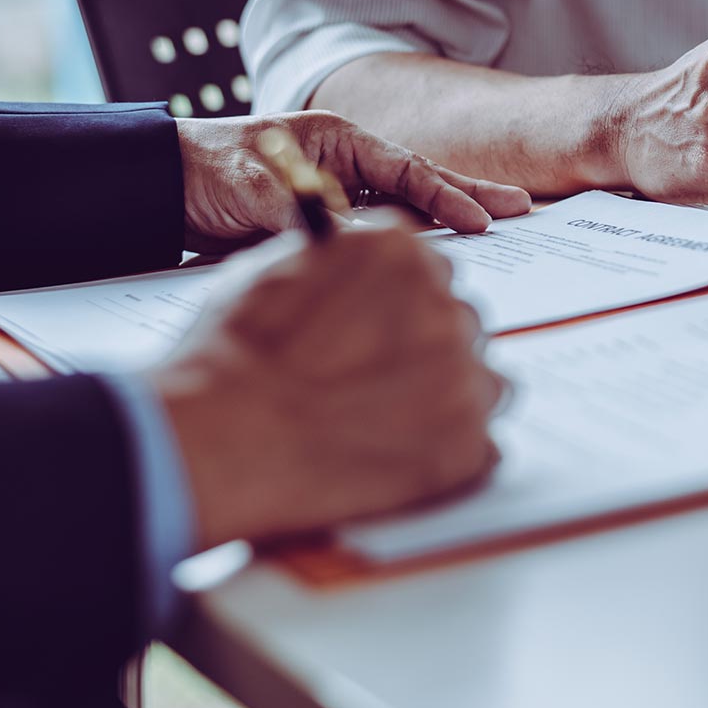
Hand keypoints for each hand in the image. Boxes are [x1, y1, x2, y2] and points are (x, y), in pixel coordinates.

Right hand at [146, 217, 504, 546]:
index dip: (402, 306)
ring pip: (483, 380)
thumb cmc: (232, 353)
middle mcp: (444, 303)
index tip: (382, 332)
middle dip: (426, 351)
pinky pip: (484, 443)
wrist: (222, 433)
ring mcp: (463, 374)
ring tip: (386, 424)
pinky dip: (451, 451)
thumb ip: (338, 261)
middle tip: (376, 383)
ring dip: (448, 398)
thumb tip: (360, 274)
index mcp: (400, 250)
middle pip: (460, 322)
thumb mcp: (275, 270)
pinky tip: (401, 457)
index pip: (431, 269)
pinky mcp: (467, 442)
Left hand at [178, 111, 530, 248]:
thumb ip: (313, 215)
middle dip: (469, 198)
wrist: (159, 189)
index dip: (448, 195)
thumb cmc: (207, 171)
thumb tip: (362, 244)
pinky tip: (426, 266)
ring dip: (441, 228)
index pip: (407, 169)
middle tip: (521, 209)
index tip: (485, 219)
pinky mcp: (324, 228)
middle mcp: (345, 167)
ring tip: (492, 238)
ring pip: (401, 214)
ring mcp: (338, 197)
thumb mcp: (260, 189)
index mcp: (338, 140)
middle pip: (419, 185)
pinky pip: (373, 239)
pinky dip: (402, 250)